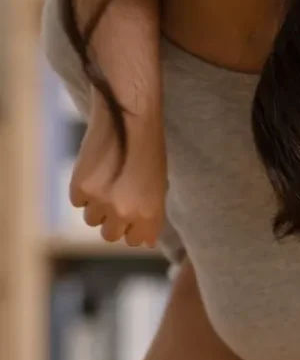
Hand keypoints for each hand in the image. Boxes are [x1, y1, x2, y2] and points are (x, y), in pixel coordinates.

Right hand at [70, 90, 166, 247]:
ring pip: (92, 220)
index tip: (131, 216)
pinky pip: (78, 201)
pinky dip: (84, 190)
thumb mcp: (160, 182)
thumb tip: (145, 242)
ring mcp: (101, 203)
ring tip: (107, 179)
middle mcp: (125, 213)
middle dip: (113, 221)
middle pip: (110, 236)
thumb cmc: (150, 147)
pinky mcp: (80, 189)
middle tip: (116, 198)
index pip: (136, 241)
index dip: (133, 228)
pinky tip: (96, 170)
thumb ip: (151, 213)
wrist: (131, 117)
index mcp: (150, 213)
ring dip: (97, 206)